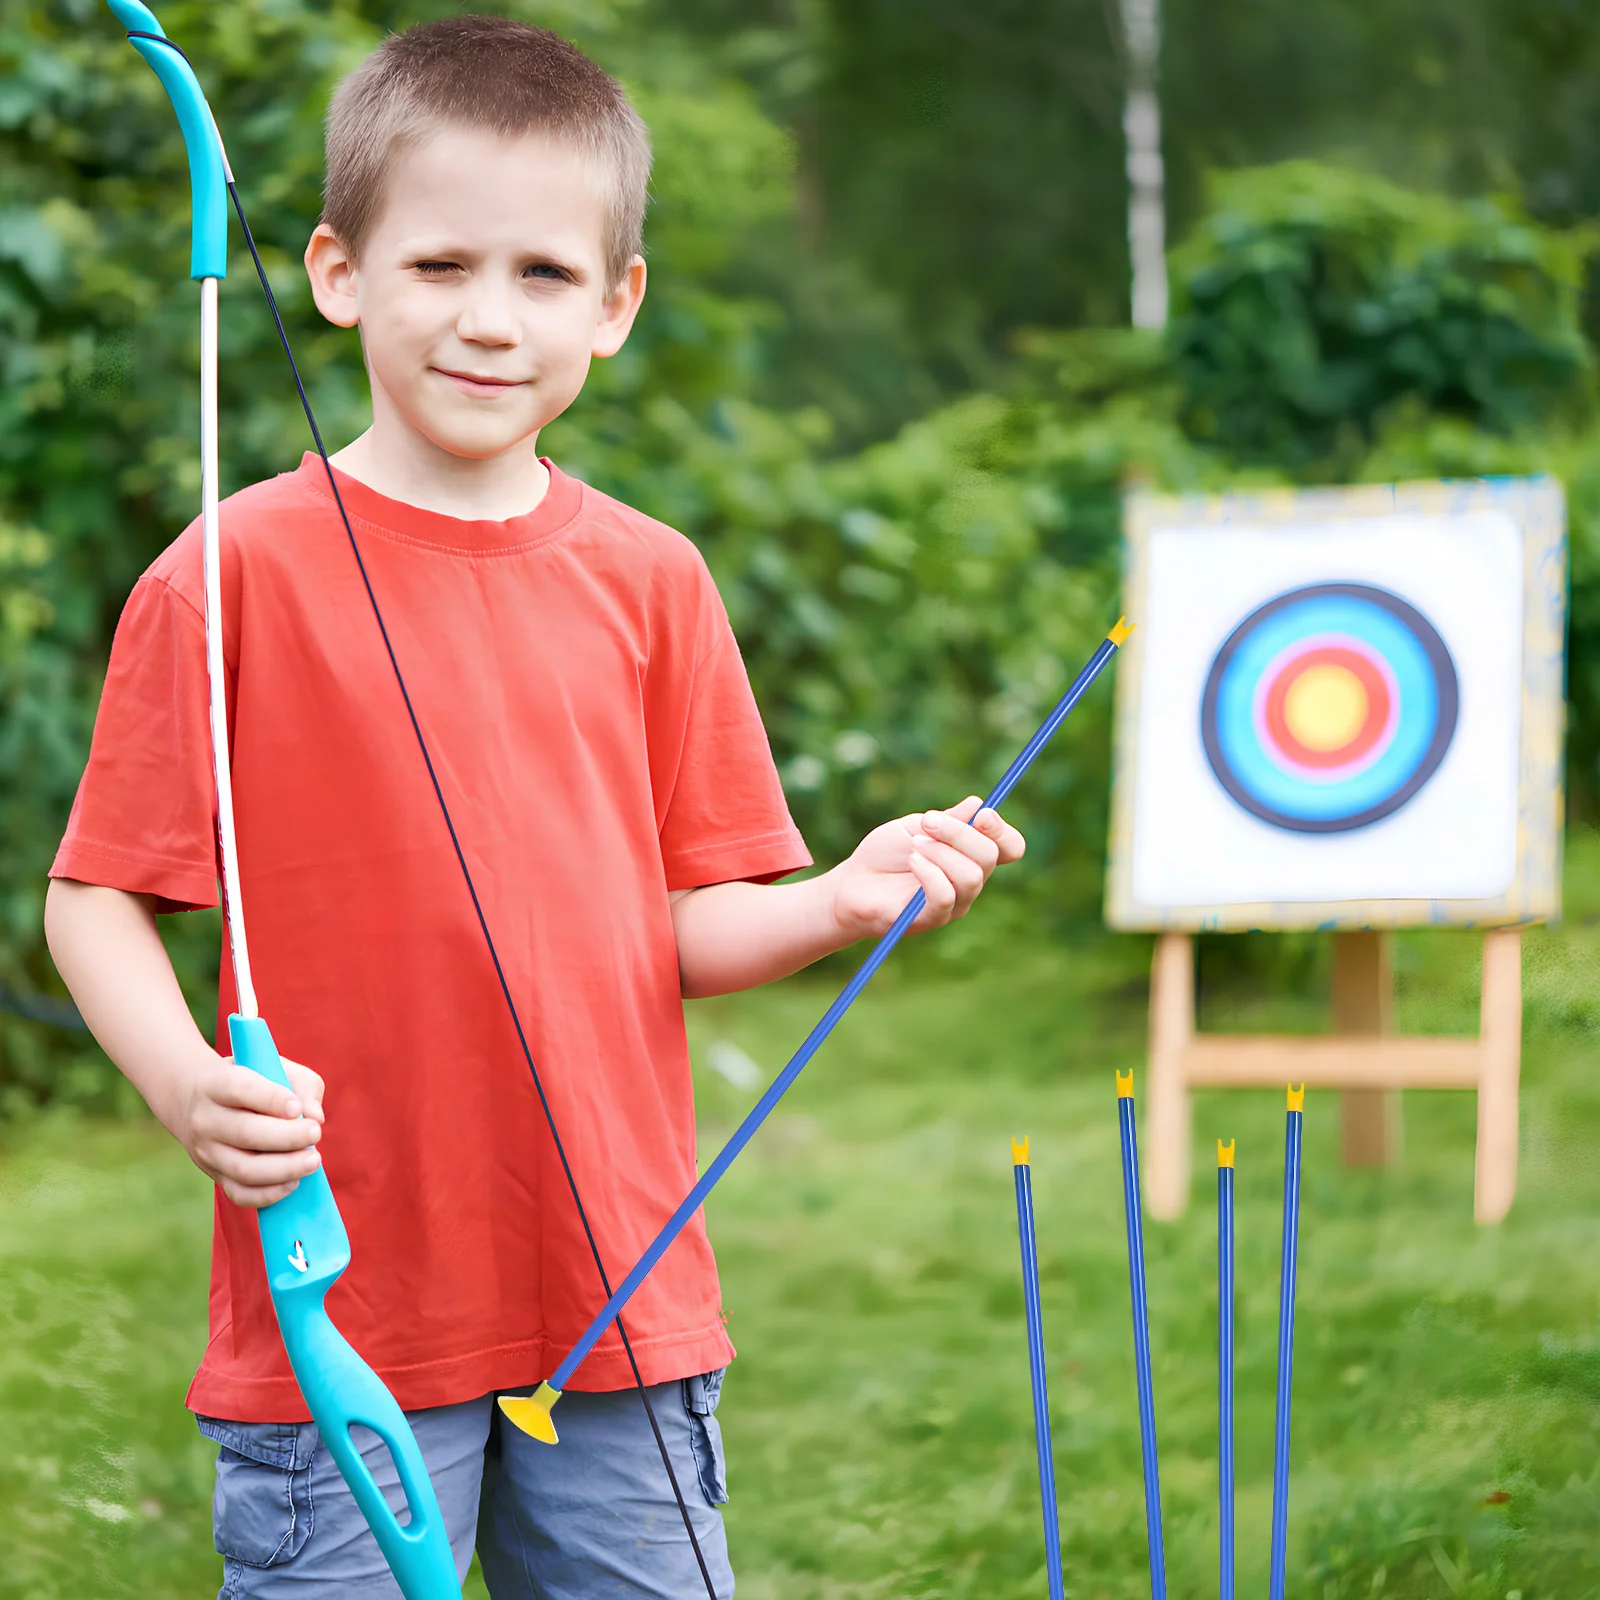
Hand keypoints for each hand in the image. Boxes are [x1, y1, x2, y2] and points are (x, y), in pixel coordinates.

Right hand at [172, 1052, 325, 1208]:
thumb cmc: (252, 1082)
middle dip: (287, 1137)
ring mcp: (207, 1152)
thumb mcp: (275, 1068)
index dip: (271, 1099)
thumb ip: (302, 1085)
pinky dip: (270, 1193)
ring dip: (284, 1168)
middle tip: (315, 1133)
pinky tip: (294, 1181)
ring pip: (244, 1168)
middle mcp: (206, 1119)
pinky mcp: (215, 1175)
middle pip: (245, 1133)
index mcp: (216, 1084)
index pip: (240, 1090)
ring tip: (312, 1160)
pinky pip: (240, 1194)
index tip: (296, 1108)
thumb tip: (315, 1116)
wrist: (197, 1101)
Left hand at [829, 796, 1025, 941]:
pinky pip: (946, 897)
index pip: (1010, 848)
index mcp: (971, 856)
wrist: (852, 882)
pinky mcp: (931, 919)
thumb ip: (949, 819)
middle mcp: (969, 881)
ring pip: (971, 876)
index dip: (1002, 831)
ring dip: (941, 852)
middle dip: (959, 832)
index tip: (982, 815)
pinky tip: (913, 861)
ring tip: (914, 846)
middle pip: (989, 856)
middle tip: (927, 822)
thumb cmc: (885, 855)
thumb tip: (977, 805)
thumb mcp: (916, 826)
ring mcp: (954, 903)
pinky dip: (930, 873)